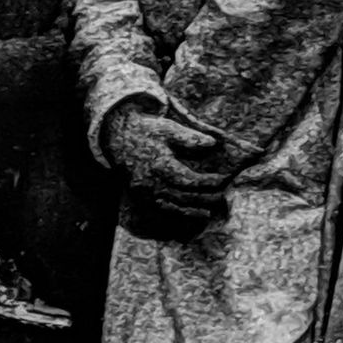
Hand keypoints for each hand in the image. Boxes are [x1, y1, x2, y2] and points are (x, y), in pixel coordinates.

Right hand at [102, 102, 228, 218]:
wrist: (119, 138)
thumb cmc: (147, 131)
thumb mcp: (168, 128)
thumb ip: (189, 137)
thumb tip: (212, 143)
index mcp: (160, 164)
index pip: (189, 179)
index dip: (207, 182)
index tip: (223, 179)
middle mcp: (151, 181)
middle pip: (183, 196)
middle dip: (204, 197)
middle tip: (222, 196)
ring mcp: (144, 191)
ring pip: (173, 205)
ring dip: (193, 209)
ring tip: (210, 211)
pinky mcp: (140, 196)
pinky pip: (162, 208)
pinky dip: (178, 212)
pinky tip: (189, 213)